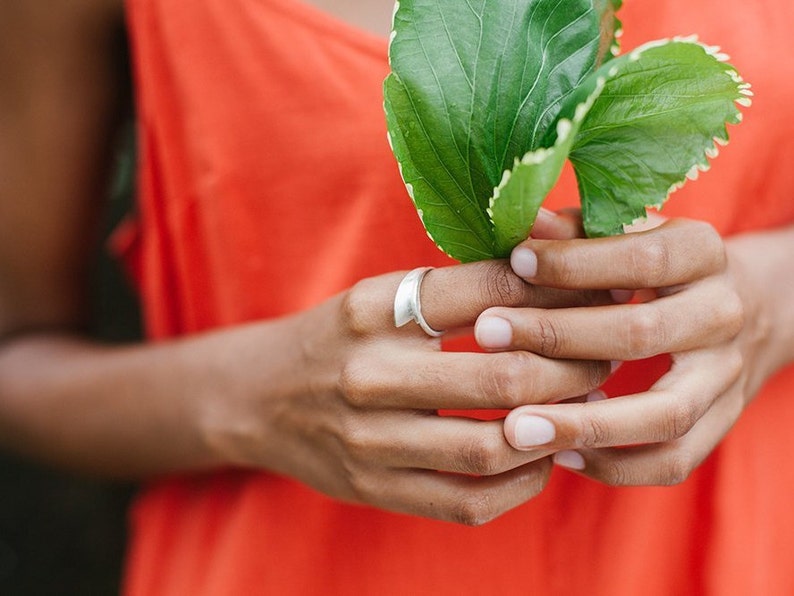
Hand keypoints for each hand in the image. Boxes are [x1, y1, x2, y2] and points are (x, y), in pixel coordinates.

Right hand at [199, 259, 610, 524]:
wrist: (262, 397)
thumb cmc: (342, 338)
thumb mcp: (386, 295)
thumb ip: (461, 287)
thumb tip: (559, 277)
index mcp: (375, 308)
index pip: (491, 290)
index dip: (563, 293)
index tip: (604, 296)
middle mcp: (369, 373)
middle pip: (506, 375)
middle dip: (577, 368)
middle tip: (607, 360)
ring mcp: (369, 440)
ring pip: (494, 447)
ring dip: (556, 429)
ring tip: (583, 410)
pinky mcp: (373, 489)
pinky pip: (468, 501)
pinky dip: (522, 484)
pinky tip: (541, 458)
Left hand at [476, 218, 766, 485]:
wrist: (747, 304)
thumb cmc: (660, 265)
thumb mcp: (631, 234)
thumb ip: (581, 231)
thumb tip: (526, 224)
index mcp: (703, 253)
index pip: (642, 258)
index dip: (575, 263)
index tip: (513, 263)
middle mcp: (723, 314)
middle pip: (642, 334)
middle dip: (557, 336)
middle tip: (487, 334)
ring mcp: (728, 375)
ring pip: (663, 414)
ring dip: (585, 425)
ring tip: (516, 428)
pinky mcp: (722, 423)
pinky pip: (673, 461)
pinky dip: (615, 466)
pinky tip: (558, 457)